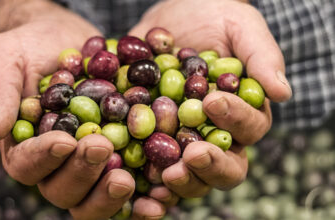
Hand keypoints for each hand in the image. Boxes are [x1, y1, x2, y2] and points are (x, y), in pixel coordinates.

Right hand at [0, 1, 148, 218]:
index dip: (44, 158)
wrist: (67, 41)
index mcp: (25, 146)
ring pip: (93, 197)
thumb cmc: (32, 48)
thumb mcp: (7, 58)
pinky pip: (126, 188)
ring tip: (126, 176)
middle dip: (81, 172)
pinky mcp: (118, 159)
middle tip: (102, 148)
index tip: (64, 140)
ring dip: (108, 193)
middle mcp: (56, 165)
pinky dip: (141, 198)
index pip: (27, 165)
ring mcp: (88, 166)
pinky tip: (157, 196)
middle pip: (62, 189)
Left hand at [129, 0, 291, 198]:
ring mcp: (183, 141)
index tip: (212, 102)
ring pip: (191, 176)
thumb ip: (262, 56)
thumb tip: (283, 93)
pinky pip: (152, 169)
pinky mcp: (152, 141)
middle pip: (225, 167)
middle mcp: (216, 135)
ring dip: (181, 179)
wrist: (169, 17)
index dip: (235, 120)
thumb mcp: (239, 26)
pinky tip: (139, 181)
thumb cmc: (212, 17)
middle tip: (192, 156)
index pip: (249, 129)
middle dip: (210, 165)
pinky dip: (147, 180)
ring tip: (166, 173)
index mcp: (242, 113)